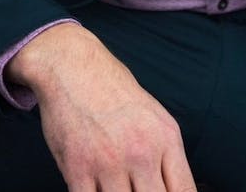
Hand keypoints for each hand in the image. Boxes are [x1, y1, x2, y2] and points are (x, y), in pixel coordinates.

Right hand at [6, 22, 196, 190]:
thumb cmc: (112, 90)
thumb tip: (174, 189)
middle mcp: (142, 152)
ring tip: (113, 184)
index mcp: (165, 138)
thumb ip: (166, 155)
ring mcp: (110, 162)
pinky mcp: (78, 168)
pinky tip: (93, 188)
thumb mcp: (153, 116)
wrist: (71, 65)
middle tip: (135, 189)